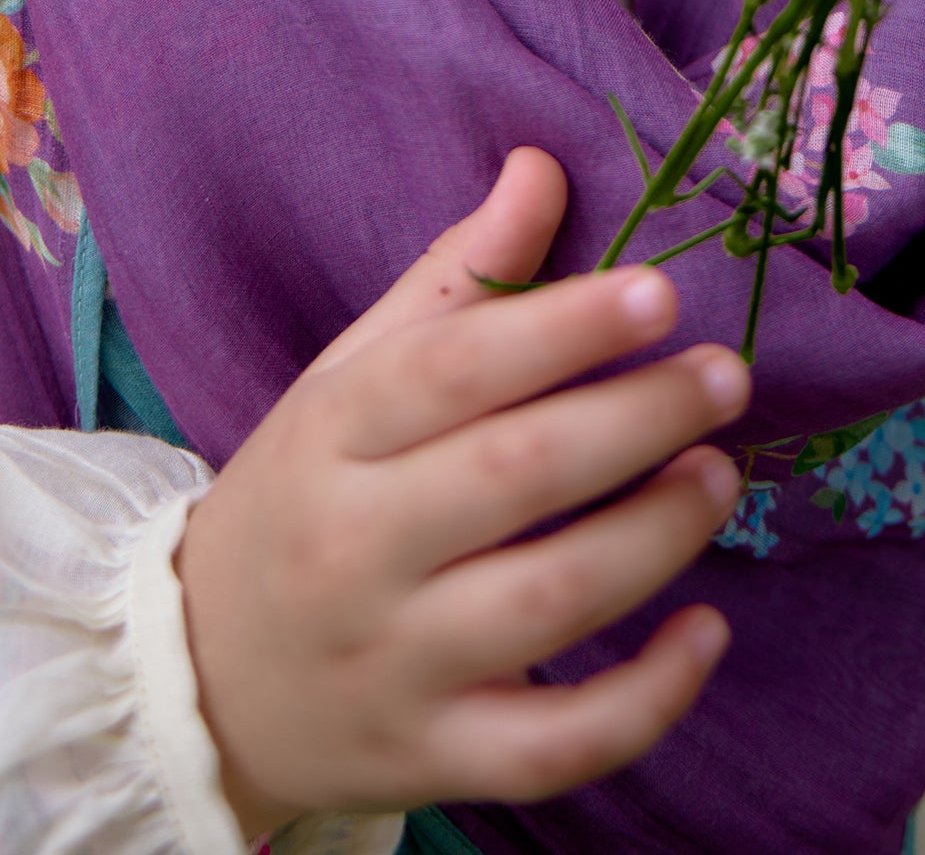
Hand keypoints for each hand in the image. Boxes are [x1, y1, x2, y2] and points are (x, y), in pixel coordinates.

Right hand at [176, 148, 745, 837]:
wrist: (200, 677)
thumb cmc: (305, 496)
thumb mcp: (349, 377)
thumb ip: (454, 279)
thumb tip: (542, 165)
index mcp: (331, 433)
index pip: (453, 368)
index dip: (564, 326)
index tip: (661, 293)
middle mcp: (355, 548)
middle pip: (514, 475)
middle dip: (637, 419)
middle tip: (724, 377)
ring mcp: (395, 663)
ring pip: (549, 602)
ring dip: (656, 535)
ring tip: (720, 477)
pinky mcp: (433, 758)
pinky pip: (556, 747)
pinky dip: (648, 698)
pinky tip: (707, 632)